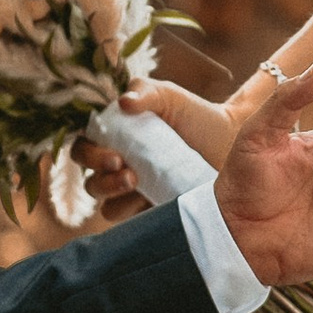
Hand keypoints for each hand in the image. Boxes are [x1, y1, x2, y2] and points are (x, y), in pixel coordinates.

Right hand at [75, 78, 235, 215]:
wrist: (229, 141)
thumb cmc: (195, 115)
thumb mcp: (170, 97)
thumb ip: (145, 92)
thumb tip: (123, 102)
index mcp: (114, 138)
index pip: (83, 148)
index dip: (90, 155)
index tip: (114, 157)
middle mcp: (118, 166)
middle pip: (90, 180)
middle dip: (103, 179)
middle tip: (127, 172)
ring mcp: (132, 192)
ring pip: (105, 205)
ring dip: (115, 195)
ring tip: (138, 185)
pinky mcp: (149, 211)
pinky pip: (128, 220)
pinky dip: (134, 212)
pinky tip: (151, 201)